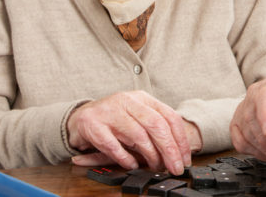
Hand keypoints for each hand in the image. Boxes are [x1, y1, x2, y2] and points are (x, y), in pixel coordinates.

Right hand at [66, 90, 195, 174]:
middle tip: (175, 167)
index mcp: (142, 98)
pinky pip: (113, 146)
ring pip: (138, 135)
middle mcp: (127, 101)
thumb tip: (177, 153)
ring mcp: (110, 112)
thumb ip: (154, 129)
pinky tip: (131, 165)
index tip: (184, 158)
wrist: (80, 116)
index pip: (169, 116)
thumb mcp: (137, 116)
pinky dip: (125, 158)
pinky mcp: (93, 125)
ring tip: (155, 166)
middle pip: (156, 125)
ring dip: (150, 155)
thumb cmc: (115, 119)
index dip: (180, 139)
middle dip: (169, 150)